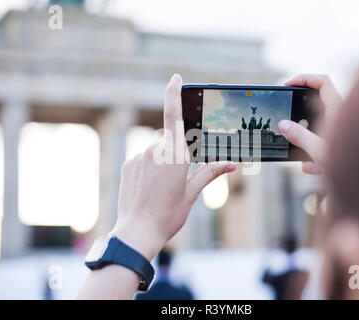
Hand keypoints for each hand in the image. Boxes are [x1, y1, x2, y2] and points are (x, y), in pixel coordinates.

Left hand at [110, 74, 235, 260]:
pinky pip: (143, 158)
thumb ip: (210, 173)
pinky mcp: (128, 165)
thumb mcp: (192, 193)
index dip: (174, 94)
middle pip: (171, 140)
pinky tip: (150, 188)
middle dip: (179, 151)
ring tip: (163, 188)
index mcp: (174, 156)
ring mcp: (138, 157)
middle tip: (179, 179)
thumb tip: (231, 164)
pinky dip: (150, 167)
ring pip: (157, 150)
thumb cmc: (168, 215)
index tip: (176, 78)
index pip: (173, 117)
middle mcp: (154, 151)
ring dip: (163, 161)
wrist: (136, 232)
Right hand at [278, 74, 341, 173]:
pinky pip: (328, 143)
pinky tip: (318, 169)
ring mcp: (346, 129)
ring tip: (308, 162)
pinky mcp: (347, 143)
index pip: (322, 82)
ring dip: (310, 145)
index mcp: (339, 109)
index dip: (303, 78)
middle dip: (301, 122)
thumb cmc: (358, 164)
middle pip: (317, 109)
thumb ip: (300, 136)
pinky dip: (319, 155)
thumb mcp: (320, 151)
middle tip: (288, 127)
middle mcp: (344, 116)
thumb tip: (284, 125)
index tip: (287, 85)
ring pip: (320, 130)